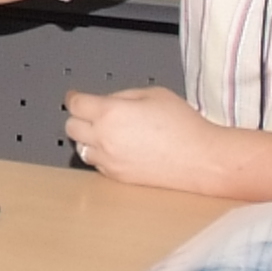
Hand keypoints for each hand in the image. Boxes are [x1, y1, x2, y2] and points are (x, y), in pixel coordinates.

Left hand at [63, 84, 215, 189]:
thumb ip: (124, 95)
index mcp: (110, 113)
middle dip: (79, 118)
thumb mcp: (153, 94)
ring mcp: (109, 161)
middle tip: (91, 114)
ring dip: (87, 139)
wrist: (200, 159)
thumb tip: (109, 101)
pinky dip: (100, 155)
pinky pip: (96, 164)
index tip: (75, 97)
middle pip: (71, 127)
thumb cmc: (184, 127)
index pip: (75, 104)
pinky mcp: (118, 177)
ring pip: (81, 148)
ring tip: (106, 133)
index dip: (74, 98)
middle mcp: (104, 139)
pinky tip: (117, 149)